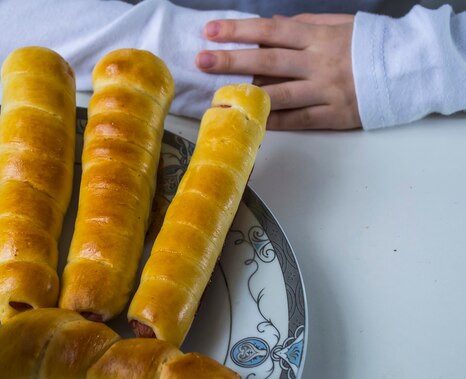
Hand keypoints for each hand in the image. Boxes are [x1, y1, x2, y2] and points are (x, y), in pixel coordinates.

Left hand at [196, 14, 360, 129]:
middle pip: (268, 61)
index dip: (240, 30)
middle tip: (201, 60)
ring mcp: (326, 91)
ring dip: (246, 95)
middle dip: (232, 60)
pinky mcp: (334, 115)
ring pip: (280, 94)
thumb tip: (269, 25)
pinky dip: (274, 121)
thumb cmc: (370, 44)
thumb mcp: (340, 24)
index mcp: (318, 36)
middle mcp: (318, 63)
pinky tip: (250, 121)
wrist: (411, 69)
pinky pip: (298, 120)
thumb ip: (305, 24)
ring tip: (218, 96)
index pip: (271, 31)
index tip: (211, 30)